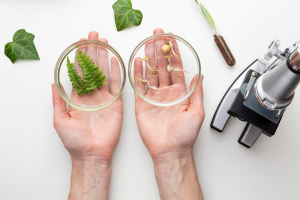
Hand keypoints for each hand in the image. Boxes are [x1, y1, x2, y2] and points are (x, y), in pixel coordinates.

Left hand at [52, 31, 122, 199]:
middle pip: (93, 69)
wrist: (91, 154)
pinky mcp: (116, 104)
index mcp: (78, 98)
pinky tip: (115, 60)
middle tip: (94, 36)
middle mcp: (92, 95)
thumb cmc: (74, 141)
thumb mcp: (60, 120)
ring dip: (104, 57)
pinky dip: (117, 73)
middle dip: (93, 52)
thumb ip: (58, 101)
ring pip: (105, 73)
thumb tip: (52, 83)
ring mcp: (105, 99)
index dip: (79, 58)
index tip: (80, 44)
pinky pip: (117, 86)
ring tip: (104, 42)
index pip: (79, 73)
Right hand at [134, 28, 204, 199]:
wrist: (171, 152)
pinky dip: (137, 74)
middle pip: (162, 67)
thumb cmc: (185, 135)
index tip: (171, 40)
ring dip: (149, 58)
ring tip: (146, 43)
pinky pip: (139, 86)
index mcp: (180, 93)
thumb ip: (197, 92)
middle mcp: (166, 93)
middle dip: (159, 50)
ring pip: (150, 73)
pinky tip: (137, 62)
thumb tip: (201, 75)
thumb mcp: (197, 112)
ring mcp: (153, 98)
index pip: (176, 68)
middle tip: (156, 35)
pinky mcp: (142, 104)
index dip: (174, 53)